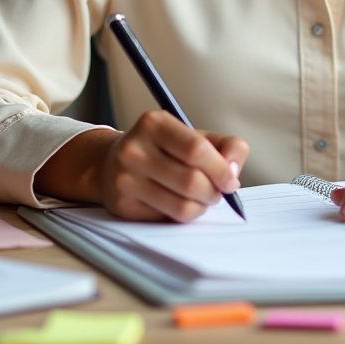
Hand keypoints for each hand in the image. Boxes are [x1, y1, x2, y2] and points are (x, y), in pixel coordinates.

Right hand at [35, 110, 248, 221]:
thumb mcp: (193, 135)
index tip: (231, 180)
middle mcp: (134, 149)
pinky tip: (178, 202)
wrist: (112, 163)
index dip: (220, 169)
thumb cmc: (163, 149)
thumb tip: (232, 171)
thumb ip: (225, 145)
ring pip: (181, 206)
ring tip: (202, 198)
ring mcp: (125, 179)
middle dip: (214, 192)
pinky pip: (167, 219)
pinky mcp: (123, 205)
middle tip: (217, 191)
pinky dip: (183, 215)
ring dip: (202, 207)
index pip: (196, 150)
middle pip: (191, 181)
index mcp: (154, 123)